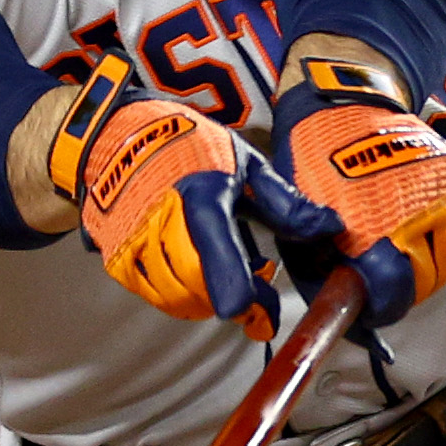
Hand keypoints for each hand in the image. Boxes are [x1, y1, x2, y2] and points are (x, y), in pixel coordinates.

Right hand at [51, 54, 337, 338]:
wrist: (117, 134)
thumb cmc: (187, 145)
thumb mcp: (244, 163)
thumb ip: (284, 204)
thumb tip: (331, 227)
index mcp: (200, 195)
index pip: (216, 254)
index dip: (236, 292)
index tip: (252, 311)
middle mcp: (161, 222)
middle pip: (199, 287)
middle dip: (232, 298)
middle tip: (256, 294)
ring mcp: (132, 241)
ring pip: (175, 297)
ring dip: (206, 298)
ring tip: (222, 274)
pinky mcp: (114, 255)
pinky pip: (152, 292)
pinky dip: (179, 292)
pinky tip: (192, 270)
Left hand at [269, 51, 445, 328]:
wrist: (343, 102)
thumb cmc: (309, 162)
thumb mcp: (298, 224)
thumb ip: (318, 271)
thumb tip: (339, 307)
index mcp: (374, 232)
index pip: (392, 299)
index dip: (377, 312)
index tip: (364, 311)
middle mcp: (416, 217)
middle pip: (422, 284)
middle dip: (397, 292)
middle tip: (372, 282)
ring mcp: (439, 197)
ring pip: (441, 260)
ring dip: (419, 267)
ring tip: (389, 254)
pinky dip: (431, 239)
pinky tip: (405, 229)